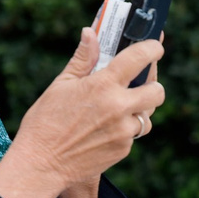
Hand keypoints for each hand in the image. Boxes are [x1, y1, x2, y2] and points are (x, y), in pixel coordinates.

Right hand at [0, 28, 164, 197]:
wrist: (41, 164)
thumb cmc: (45, 121)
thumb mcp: (61, 85)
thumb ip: (83, 59)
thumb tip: (91, 32)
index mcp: (103, 85)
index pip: (140, 58)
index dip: (153, 49)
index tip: (156, 47)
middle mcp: (119, 107)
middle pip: (157, 91)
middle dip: (153, 85)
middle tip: (140, 84)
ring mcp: (124, 131)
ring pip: (147, 116)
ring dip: (139, 110)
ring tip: (118, 107)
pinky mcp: (123, 149)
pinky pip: (133, 134)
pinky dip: (124, 129)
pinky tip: (104, 128)